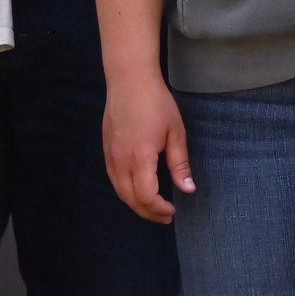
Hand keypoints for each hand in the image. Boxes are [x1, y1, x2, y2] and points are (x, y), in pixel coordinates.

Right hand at [102, 67, 193, 221]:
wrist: (129, 79)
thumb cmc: (156, 102)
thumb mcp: (175, 132)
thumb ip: (180, 164)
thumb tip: (188, 189)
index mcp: (140, 156)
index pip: (146, 196)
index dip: (159, 209)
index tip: (173, 210)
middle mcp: (121, 159)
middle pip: (131, 199)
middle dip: (148, 212)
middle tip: (166, 216)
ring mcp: (110, 155)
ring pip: (119, 191)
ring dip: (136, 203)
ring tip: (153, 207)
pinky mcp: (106, 149)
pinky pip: (114, 179)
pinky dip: (126, 191)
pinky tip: (138, 189)